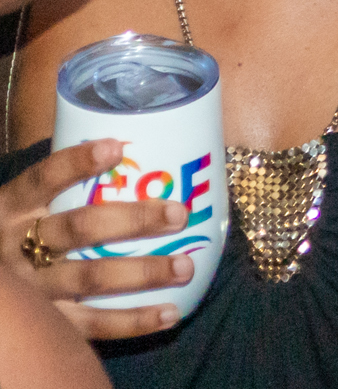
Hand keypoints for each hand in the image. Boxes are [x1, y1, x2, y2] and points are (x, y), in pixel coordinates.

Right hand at [0, 138, 198, 338]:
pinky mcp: (41, 324)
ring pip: (89, 278)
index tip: (117, 147)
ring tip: (185, 268)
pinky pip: (89, 324)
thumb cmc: (14, 237)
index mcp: (12, 208)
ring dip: (143, 273)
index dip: (76, 163)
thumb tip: (130, 151)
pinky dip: (132, 321)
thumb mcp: (22, 208)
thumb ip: (60, 189)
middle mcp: (17, 246)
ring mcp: (29, 289)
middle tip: (180, 214)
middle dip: (133, 220)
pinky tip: (170, 314)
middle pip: (78, 229)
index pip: (42, 179)